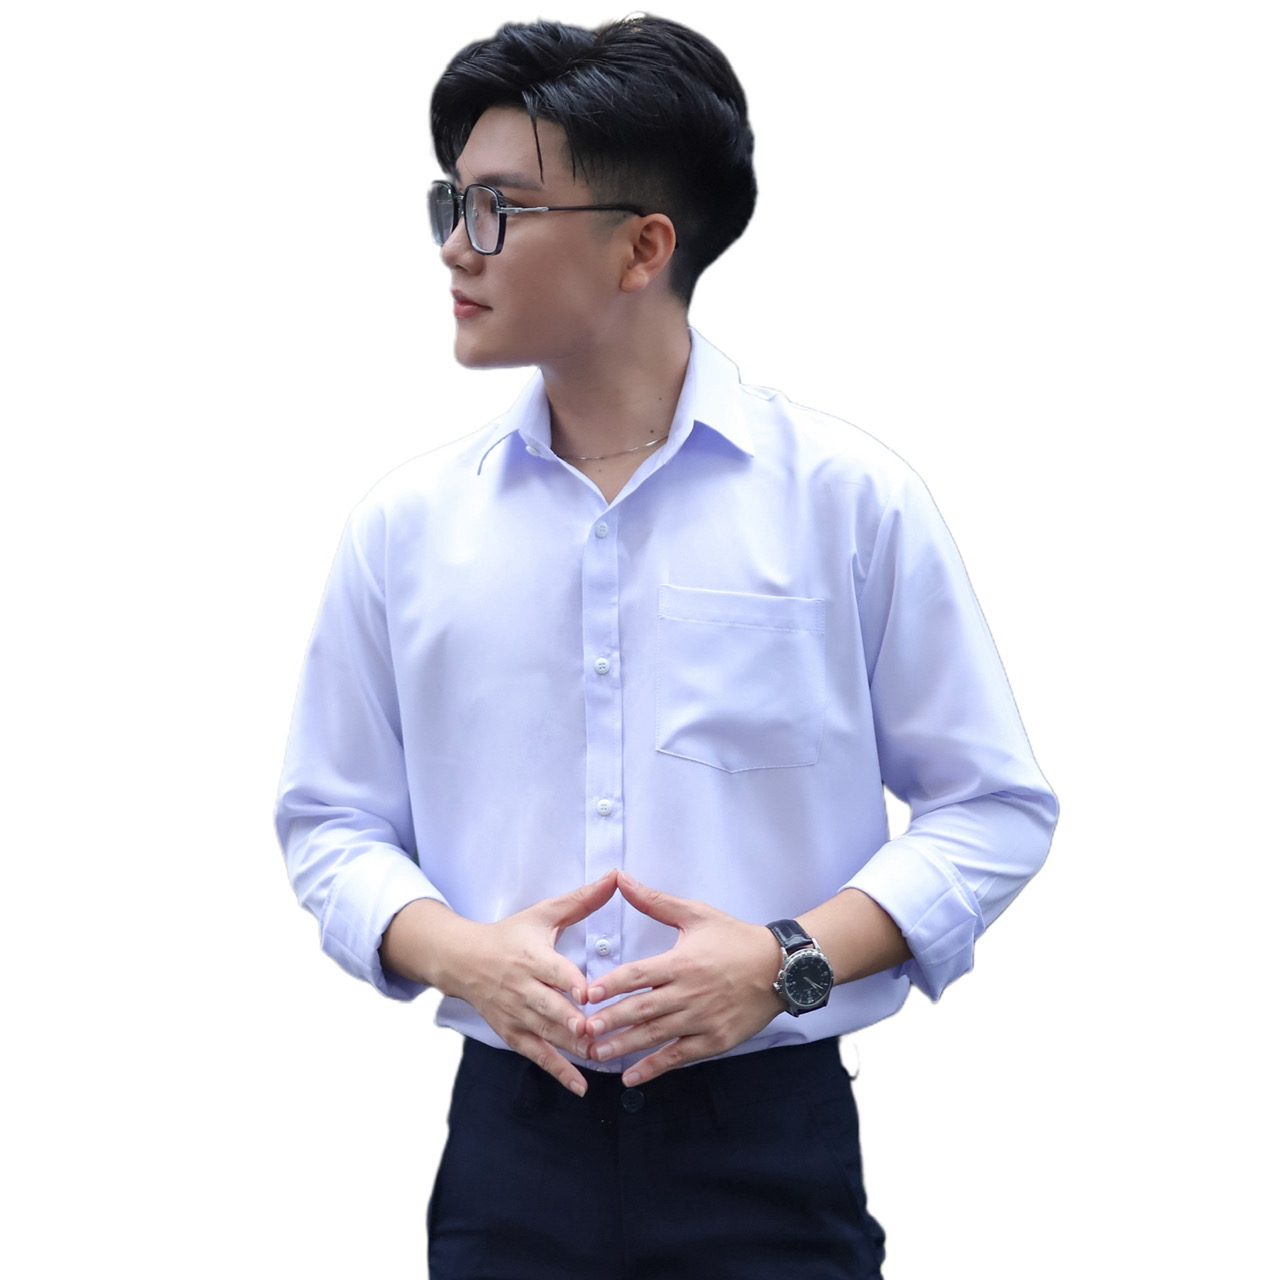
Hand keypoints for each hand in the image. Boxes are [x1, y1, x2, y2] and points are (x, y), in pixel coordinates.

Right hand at [419, 870, 618, 1095]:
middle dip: (571, 1021)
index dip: (569, 982)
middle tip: (595, 1032)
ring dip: (571, 1048)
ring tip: (600, 1057)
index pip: (552, 971)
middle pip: (549, 1008)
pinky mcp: (513, 1033)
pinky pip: (537, 1056)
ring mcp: (516, 1014)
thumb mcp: (543, 913)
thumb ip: (582, 900)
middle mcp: (522, 988)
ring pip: (546, 1034)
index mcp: (531, 957)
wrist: (463, 960)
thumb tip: (615, 877)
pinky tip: (581, 1087)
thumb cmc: (511, 934)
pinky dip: (559, 1071)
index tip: (589, 992)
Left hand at [583, 871, 781, 1085]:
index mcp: (682, 962)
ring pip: (656, 1035)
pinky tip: (631, 1075)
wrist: (781, 967)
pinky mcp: (714, 1040)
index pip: (639, 975)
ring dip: (625, 1045)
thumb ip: (655, 901)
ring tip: (597, 1053)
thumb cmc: (736, 938)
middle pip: (642, 1008)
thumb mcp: (696, 914)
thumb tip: (621, 878)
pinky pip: (679, 1055)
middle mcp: (689, 993)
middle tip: (583, 1030)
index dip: (612, 984)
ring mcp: (702, 1019)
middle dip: (611, 1020)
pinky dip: (654, 1067)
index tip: (588, 994)